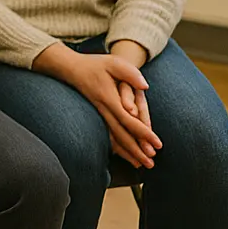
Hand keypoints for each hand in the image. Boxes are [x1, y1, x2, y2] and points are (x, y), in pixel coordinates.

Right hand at [53, 49, 160, 167]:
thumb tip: (145, 86)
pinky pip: (108, 134)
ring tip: (142, 165)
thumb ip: (130, 73)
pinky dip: (117, 148)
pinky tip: (125, 156)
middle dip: (137, 150)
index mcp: (109, 98)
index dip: (143, 133)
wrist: (70, 68)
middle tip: (151, 164)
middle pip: (121, 135)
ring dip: (128, 153)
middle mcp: (104, 110)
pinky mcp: (98, 115)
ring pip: (114, 138)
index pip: (129, 120)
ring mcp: (99, 114)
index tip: (157, 144)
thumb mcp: (113, 63)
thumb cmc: (95, 64)